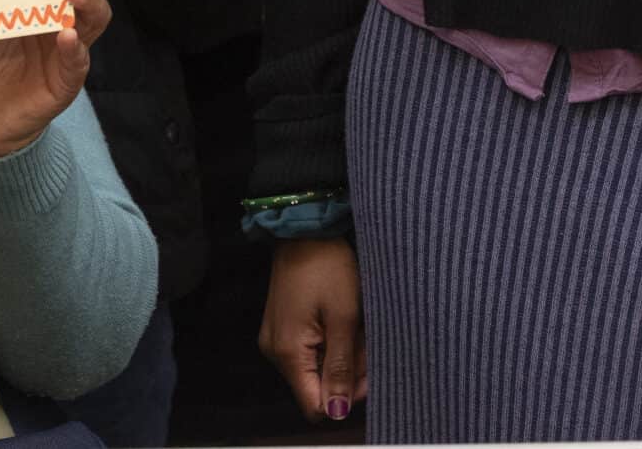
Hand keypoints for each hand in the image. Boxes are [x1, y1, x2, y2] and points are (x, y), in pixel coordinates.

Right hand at [260, 238, 364, 422]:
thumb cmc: (327, 268)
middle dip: (347, 372)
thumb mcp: (344, 317)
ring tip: (356, 326)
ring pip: (315, 368)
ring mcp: (276, 339)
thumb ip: (341, 367)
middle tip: (367, 341)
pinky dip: (330, 343)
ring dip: (341, 356)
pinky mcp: (281, 327)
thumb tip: (337, 413)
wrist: (305, 229)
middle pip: (316, 387)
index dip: (344, 398)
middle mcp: (275, 352)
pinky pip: (309, 350)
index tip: (367, 372)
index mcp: (287, 353)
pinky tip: (344, 322)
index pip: (314, 405)